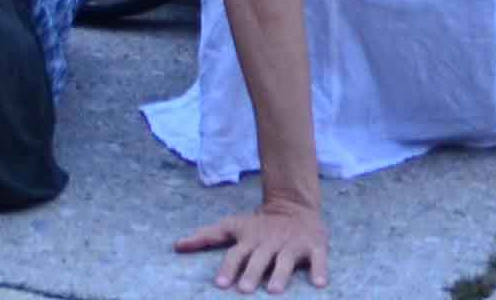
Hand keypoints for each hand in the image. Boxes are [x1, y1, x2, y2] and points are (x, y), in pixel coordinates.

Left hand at [179, 201, 329, 293]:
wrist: (295, 206)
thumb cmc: (259, 225)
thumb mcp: (233, 226)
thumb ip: (206, 237)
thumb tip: (176, 245)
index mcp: (250, 240)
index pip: (236, 255)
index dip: (228, 268)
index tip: (220, 284)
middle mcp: (269, 243)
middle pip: (259, 259)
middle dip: (251, 273)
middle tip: (244, 289)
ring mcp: (292, 245)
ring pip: (285, 261)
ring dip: (280, 275)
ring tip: (274, 290)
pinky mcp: (314, 246)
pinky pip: (318, 259)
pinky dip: (319, 270)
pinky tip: (319, 284)